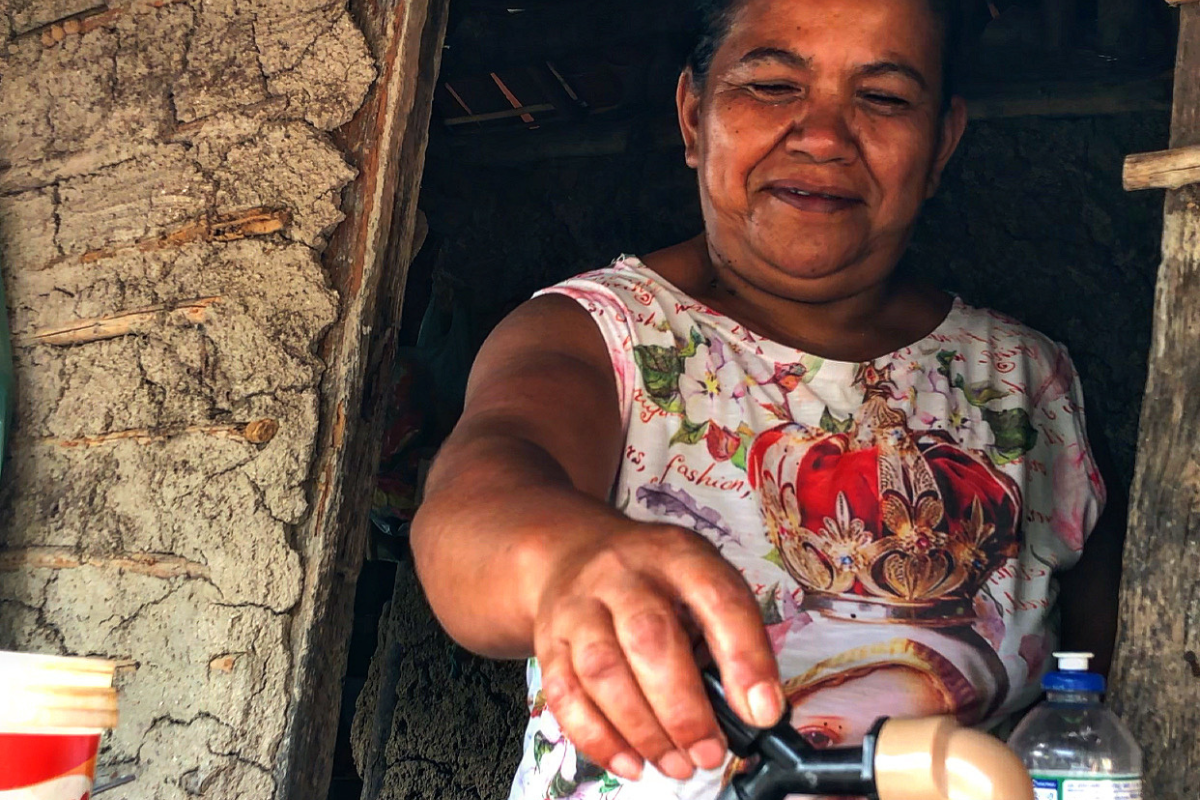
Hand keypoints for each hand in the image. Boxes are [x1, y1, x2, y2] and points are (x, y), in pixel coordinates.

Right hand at [532, 522, 783, 782]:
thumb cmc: (655, 581)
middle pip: (649, 636)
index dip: (744, 657)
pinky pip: (564, 694)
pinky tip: (630, 763)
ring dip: (642, 729)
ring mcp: (578, 605)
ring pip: (602, 669)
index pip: (717, 597)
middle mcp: (622, 572)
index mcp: (677, 553)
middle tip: (710, 753)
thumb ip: (727, 636)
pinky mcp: (548, 640)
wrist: (572, 553)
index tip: (762, 713)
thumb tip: (755, 711)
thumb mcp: (699, 583)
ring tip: (677, 765)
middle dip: (684, 708)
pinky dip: (598, 738)